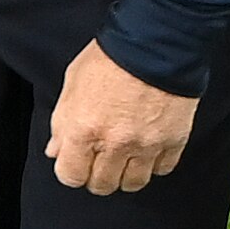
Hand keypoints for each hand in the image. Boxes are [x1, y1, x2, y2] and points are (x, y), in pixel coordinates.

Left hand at [45, 40, 196, 194]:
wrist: (154, 43)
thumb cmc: (110, 58)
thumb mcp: (72, 83)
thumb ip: (61, 122)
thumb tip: (56, 150)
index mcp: (84, 128)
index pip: (71, 176)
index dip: (70, 170)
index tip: (75, 163)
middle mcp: (115, 143)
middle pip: (102, 185)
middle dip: (96, 175)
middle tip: (98, 158)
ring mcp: (147, 146)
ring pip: (133, 183)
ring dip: (125, 174)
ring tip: (123, 156)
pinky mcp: (173, 142)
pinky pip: (162, 170)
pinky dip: (154, 163)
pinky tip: (147, 147)